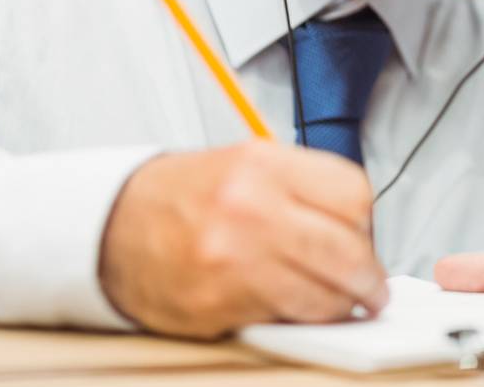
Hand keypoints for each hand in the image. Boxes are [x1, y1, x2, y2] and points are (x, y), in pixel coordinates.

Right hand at [98, 141, 386, 337]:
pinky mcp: (218, 302)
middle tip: (372, 288)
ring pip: (322, 292)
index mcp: (264, 163)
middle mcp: (250, 205)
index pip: (352, 194)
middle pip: (346, 249)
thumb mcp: (247, 165)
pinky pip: (284, 318)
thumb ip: (302, 188)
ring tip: (340, 304)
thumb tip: (358, 229)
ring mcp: (234, 256)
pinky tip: (296, 310)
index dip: (366, 223)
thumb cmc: (182, 196)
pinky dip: (299, 319)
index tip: (365, 238)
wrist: (112, 225)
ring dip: (340, 306)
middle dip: (368, 276)